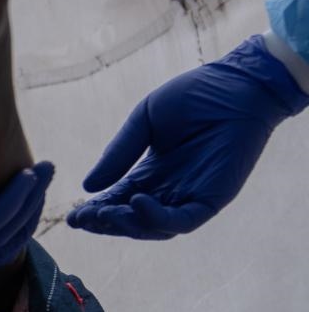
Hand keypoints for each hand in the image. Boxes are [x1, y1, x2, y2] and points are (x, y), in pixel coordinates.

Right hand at [67, 36, 308, 238]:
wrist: (237, 84)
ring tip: (104, 213)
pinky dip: (158, 218)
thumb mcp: (144, 121)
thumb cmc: (194, 95)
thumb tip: (87, 187)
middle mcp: (169, 190)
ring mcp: (191, 196)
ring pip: (154, 227)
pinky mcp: (212, 198)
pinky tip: (137, 202)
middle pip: (132, 219)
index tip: (73, 216)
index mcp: (151, 173)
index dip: (95, 210)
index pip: (118, 200)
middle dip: (105, 222)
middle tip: (81, 219)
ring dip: (127, 224)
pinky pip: (183, 220)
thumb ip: (118, 153)